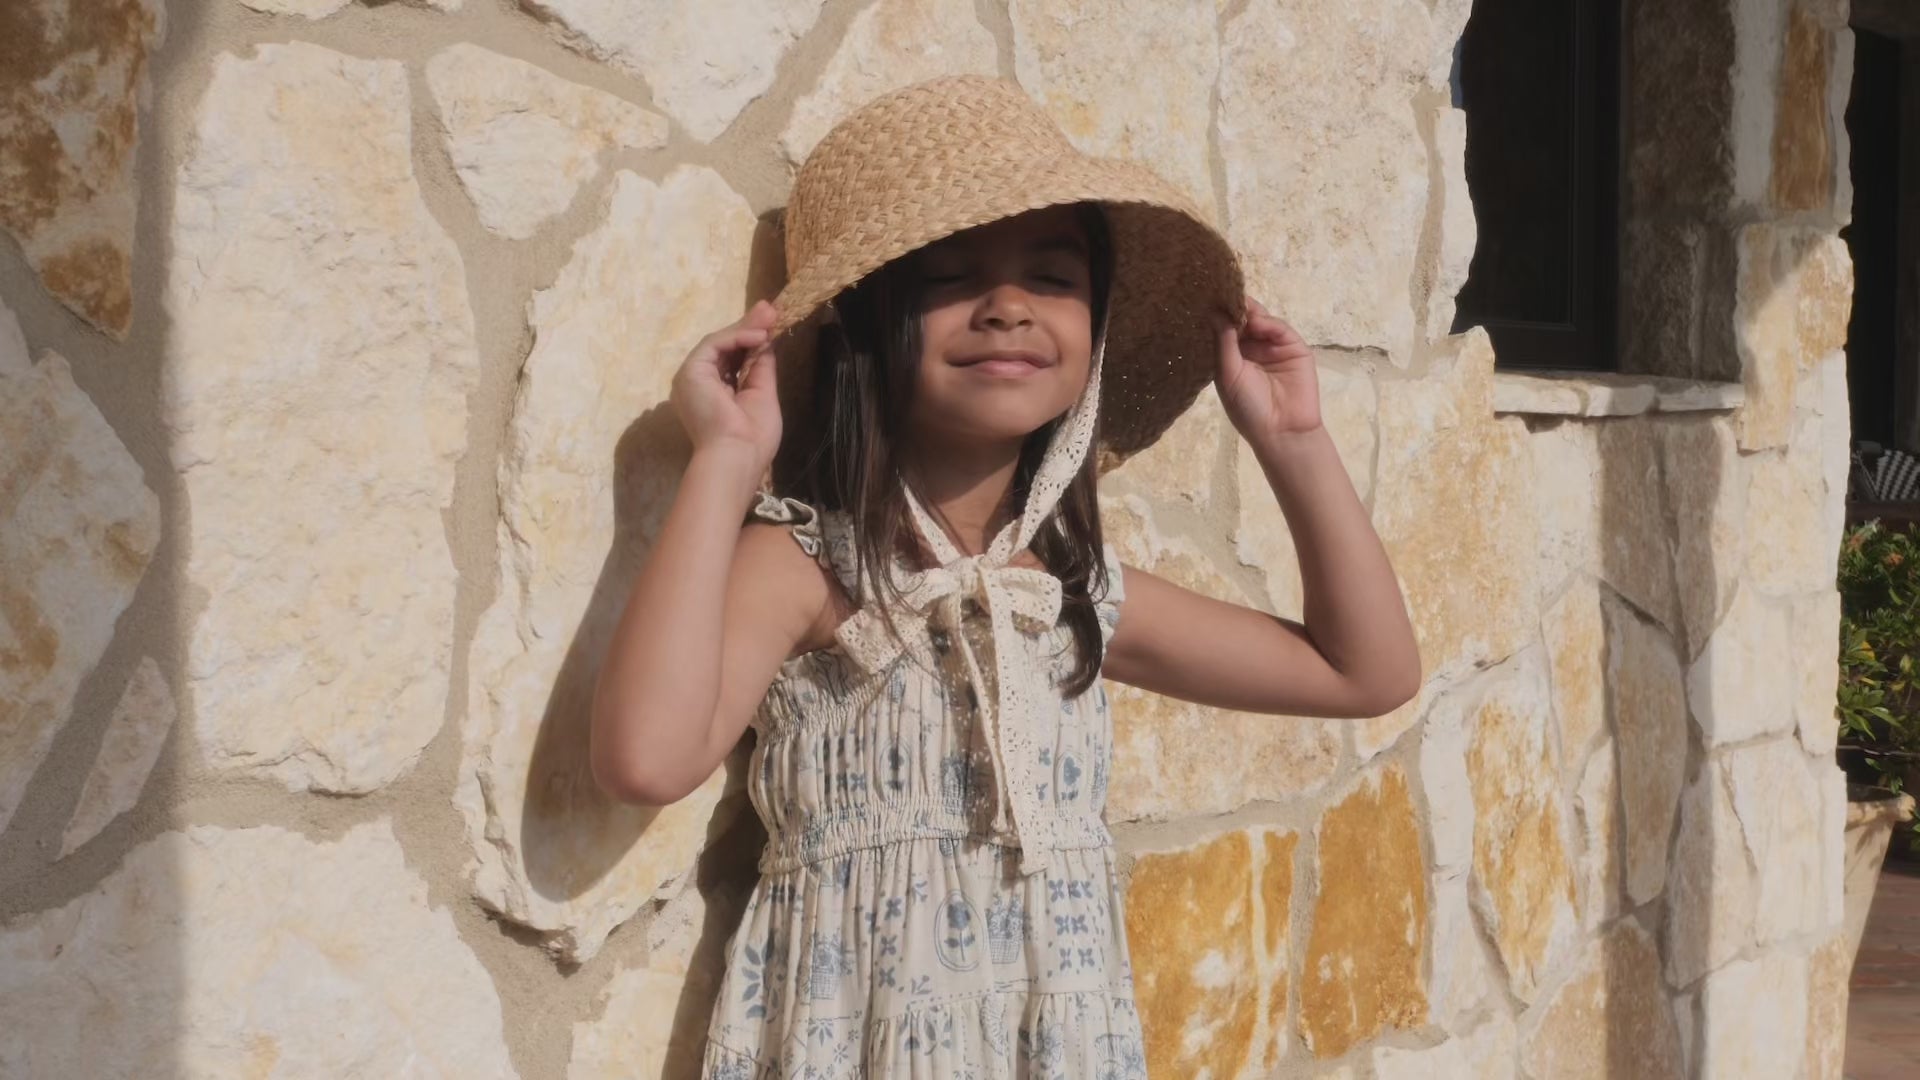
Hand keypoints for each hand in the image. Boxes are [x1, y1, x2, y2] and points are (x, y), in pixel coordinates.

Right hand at [670, 300, 782, 474]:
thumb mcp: (762, 394)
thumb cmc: (753, 436)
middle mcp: (700, 384)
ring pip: (719, 343)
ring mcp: (692, 377)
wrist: (737, 455)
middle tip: (771, 309)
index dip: (751, 342)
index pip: (733, 360)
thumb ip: (761, 366)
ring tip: (770, 315)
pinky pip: (714, 344)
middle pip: (726, 349)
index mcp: (715, 394)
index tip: (772, 324)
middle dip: (749, 328)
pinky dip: (736, 336)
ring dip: (746, 327)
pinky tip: (758, 335)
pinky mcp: (690, 371)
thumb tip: (766, 338)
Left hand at [1215, 297, 1321, 443]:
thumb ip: (1223, 342)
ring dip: (1252, 313)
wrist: (1282, 430)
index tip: (1210, 295)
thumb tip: (1213, 311)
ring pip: (1262, 321)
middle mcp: (1253, 349)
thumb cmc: (1248, 408)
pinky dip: (1270, 323)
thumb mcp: (1228, 375)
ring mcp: (1274, 347)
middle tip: (1227, 292)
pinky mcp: (1294, 348)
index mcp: (1233, 356)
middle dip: (1236, 308)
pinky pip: (1281, 330)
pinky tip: (1259, 323)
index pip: (1226, 329)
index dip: (1220, 314)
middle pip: (1244, 321)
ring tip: (1242, 307)